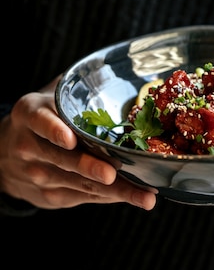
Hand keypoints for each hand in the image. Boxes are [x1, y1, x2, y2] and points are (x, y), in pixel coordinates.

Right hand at [0, 77, 157, 209]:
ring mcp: (38, 174)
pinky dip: (109, 197)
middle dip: (90, 168)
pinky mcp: (49, 196)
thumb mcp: (50, 97)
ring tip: (144, 195)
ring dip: (114, 191)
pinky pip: (82, 198)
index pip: (40, 122)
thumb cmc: (43, 117)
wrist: (5, 154)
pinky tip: (134, 196)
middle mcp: (29, 146)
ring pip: (78, 184)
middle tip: (113, 173)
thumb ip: (76, 89)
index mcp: (30, 114)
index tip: (71, 139)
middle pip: (63, 159)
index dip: (55, 130)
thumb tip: (117, 71)